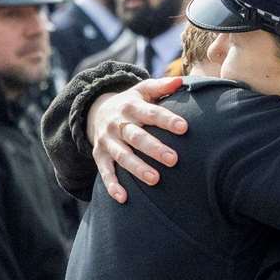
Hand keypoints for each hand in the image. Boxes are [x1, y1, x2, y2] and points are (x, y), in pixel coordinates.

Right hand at [86, 78, 187, 202]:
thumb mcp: (142, 90)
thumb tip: (181, 81)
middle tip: (174, 159)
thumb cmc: (130, 103)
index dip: (166, 120)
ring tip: (155, 179)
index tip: (184, 127)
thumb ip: (161, 86)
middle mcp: (117, 124)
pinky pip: (105, 172)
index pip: (150, 113)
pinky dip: (112, 185)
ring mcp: (107, 141)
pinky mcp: (99, 156)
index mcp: (130, 106)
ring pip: (122, 156)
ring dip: (137, 168)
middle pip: (136, 137)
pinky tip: (123, 198)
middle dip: (154, 148)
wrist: (96, 111)